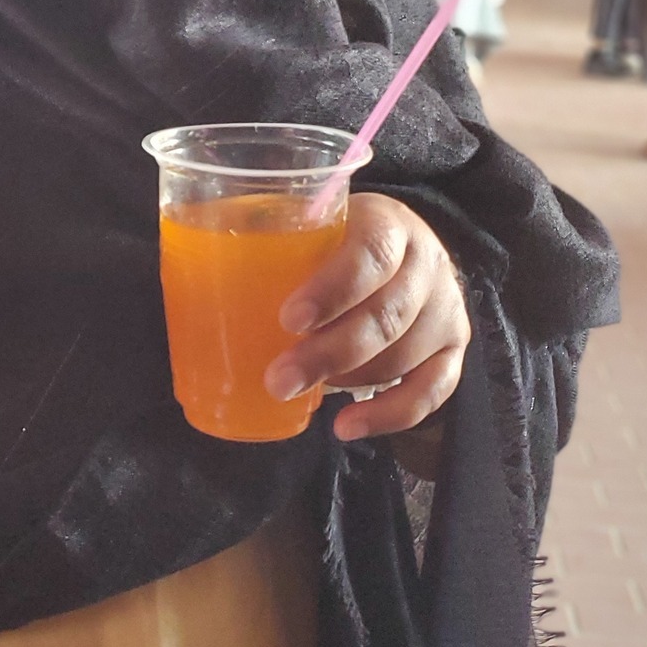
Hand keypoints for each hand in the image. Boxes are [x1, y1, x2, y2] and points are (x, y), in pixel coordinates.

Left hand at [266, 193, 470, 442]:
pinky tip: (346, 428)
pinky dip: (390, 415)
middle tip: (278, 379)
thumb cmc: (333, 236)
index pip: (369, 255)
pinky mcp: (453, 348)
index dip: (331, 290)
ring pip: (404, 356)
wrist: (400, 244)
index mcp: (387, 223)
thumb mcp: (306, 218)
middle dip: (328, 353)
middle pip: (386, 315)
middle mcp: (427, 263)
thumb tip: (194, 262)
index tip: (287, 319)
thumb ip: (266, 230)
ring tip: (295, 391)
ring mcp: (446, 308)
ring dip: (348, 381)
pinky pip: (433, 391)